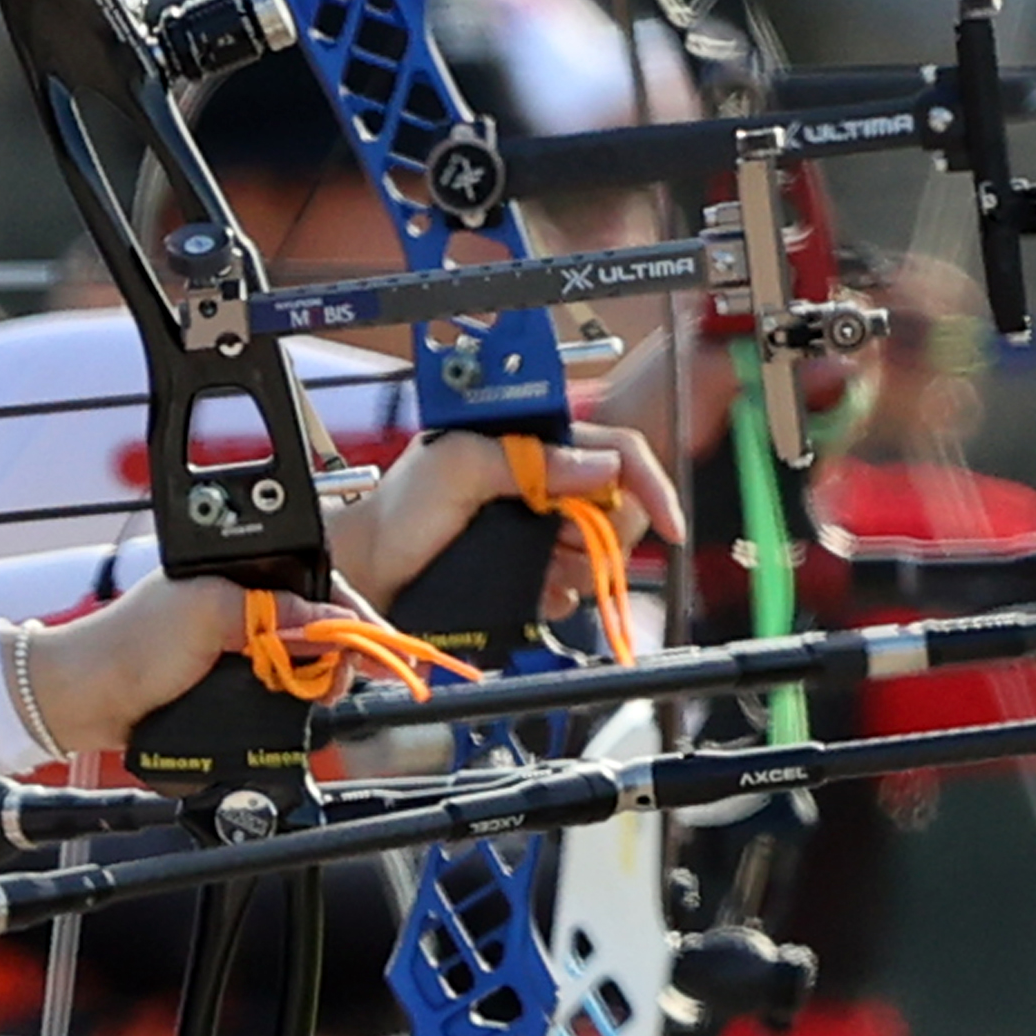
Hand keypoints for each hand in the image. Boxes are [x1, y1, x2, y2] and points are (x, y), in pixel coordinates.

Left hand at [331, 422, 689, 610]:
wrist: (366, 573)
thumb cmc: (396, 513)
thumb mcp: (456, 467)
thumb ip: (525, 461)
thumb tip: (599, 466)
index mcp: (530, 443)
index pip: (614, 450)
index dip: (648, 482)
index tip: (669, 525)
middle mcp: (541, 480)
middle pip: (618, 503)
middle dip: (606, 532)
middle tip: (568, 546)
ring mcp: (537, 525)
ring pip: (601, 548)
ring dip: (583, 567)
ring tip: (540, 570)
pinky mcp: (529, 567)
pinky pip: (574, 584)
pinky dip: (563, 593)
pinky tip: (536, 590)